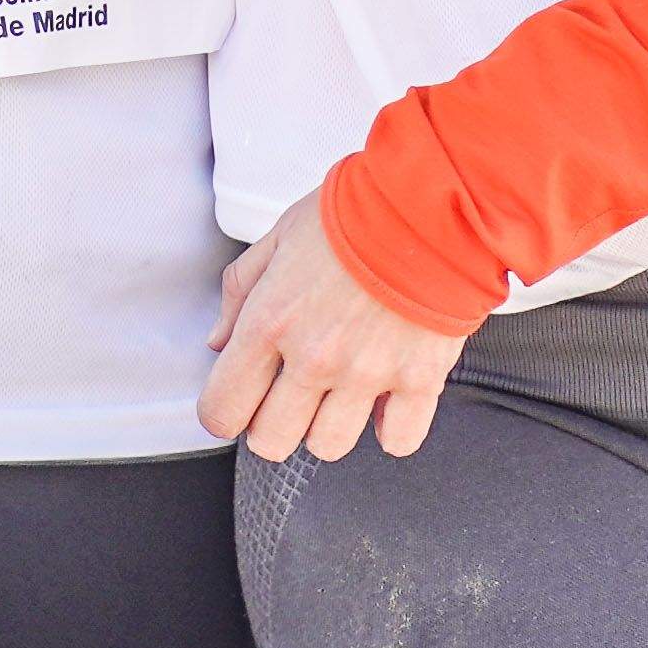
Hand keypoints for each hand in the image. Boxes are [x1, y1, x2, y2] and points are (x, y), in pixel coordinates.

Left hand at [197, 190, 464, 464]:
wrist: (429, 202)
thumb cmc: (355, 211)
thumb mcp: (280, 237)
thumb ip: (241, 292)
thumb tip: (219, 341)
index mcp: (270, 322)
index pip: (223, 409)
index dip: (225, 411)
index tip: (238, 401)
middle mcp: (314, 358)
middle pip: (271, 441)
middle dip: (273, 423)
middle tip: (289, 394)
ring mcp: (367, 374)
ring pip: (329, 446)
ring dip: (330, 424)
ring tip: (341, 388)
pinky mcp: (418, 379)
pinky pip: (398, 440)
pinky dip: (392, 428)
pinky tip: (387, 399)